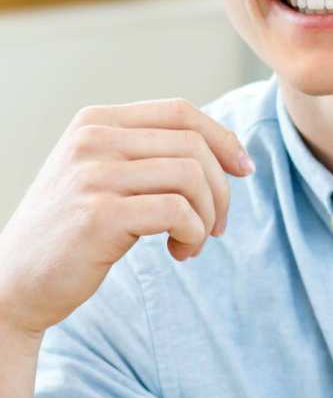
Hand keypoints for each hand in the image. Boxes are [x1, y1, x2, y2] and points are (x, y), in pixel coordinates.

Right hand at [0, 99, 253, 337]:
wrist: (13, 285)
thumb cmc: (73, 232)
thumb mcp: (105, 175)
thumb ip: (150, 153)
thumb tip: (228, 149)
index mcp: (96, 121)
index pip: (181, 111)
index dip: (223, 138)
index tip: (245, 169)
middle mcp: (92, 139)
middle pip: (194, 144)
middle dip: (221, 187)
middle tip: (218, 225)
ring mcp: (93, 175)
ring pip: (192, 177)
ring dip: (208, 215)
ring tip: (194, 242)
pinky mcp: (99, 214)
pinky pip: (178, 212)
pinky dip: (194, 234)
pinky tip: (180, 252)